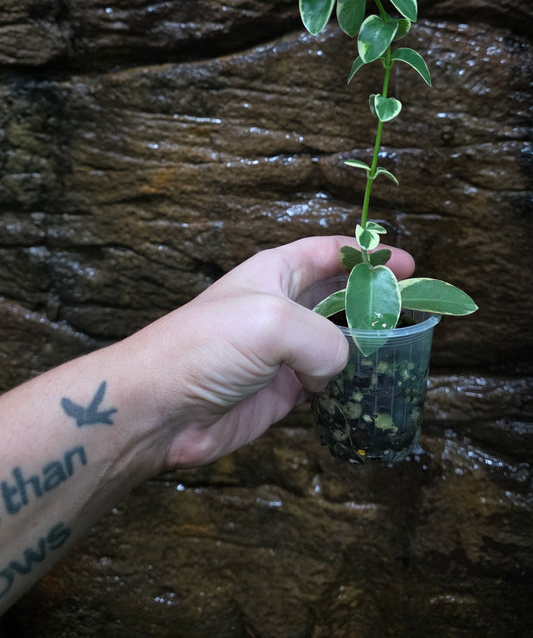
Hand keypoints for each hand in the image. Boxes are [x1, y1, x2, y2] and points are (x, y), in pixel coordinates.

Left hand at [136, 235, 414, 468]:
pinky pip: (330, 383)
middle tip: (416, 311)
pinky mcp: (285, 391)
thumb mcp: (273, 322)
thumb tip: (337, 367)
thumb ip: (324, 339)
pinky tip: (373, 388)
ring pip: (339, 343)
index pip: (331, 253)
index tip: (408, 265)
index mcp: (277, 272)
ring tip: (406, 351)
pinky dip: (352, 385)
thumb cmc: (205, 346)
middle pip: (341, 296)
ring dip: (368, 347)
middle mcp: (283, 307)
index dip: (369, 256)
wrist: (161, 407)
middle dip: (376, 301)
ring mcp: (284, 351)